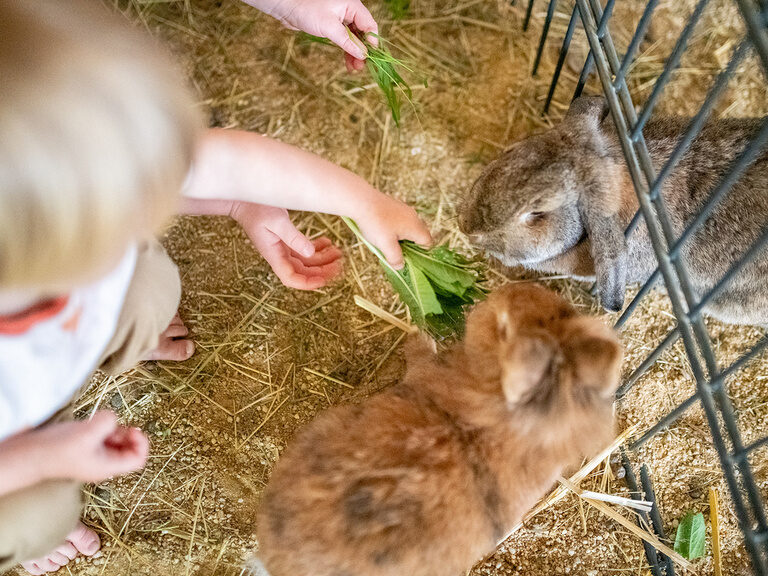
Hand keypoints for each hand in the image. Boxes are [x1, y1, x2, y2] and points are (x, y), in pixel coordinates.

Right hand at [37, 411, 148, 482]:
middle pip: (129, 450)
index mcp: (107, 467)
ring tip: (103, 423)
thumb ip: (107, 423)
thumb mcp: (87, 433)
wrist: (30, 454)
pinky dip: (104, 429)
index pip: (138, 460)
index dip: (141, 444)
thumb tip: (113, 419)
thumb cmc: (57, 450)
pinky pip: (104, 438)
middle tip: (119, 425)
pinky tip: (93, 424)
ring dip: (115, 431)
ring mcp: (94, 456)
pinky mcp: (85, 448)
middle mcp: (103, 464)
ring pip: (117, 443)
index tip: (133, 429)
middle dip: (128, 435)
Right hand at [231, 201, 342, 289]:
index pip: (290, 278)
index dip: (307, 283)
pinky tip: (327, 243)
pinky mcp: (286, 241)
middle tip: (339, 265)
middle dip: (322, 271)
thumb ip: (293, 237)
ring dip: (323, 260)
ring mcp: (283, 249)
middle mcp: (279, 255)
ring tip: (338, 253)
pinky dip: (317, 249)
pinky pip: (304, 251)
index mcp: (274, 255)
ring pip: (307, 262)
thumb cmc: (255, 209)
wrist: (243, 200)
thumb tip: (310, 252)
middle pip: (303, 272)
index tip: (323, 281)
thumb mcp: (276, 221)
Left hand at [250, 0, 377, 70]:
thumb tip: (362, 55)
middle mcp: (349, 11)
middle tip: (361, 67)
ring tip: (354, 69)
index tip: (370, 57)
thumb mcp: (329, 28)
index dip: (372, 41)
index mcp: (352, 6)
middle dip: (363, 50)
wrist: (287, 7)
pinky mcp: (333, 26)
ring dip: (355, 53)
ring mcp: (341, 19)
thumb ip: (348, 42)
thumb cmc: (307, 11)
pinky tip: (348, 63)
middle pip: (363, 33)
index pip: (370, 24)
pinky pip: (345, 39)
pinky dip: (346, 50)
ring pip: (354, 38)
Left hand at [354, 193, 432, 269]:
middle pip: (419, 234)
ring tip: (387, 242)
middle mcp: (413, 216)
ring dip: (401, 237)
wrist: (360, 201)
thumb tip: (400, 266)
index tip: (408, 258)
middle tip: (397, 252)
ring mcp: (404, 209)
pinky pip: (400, 220)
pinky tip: (380, 230)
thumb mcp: (386, 245)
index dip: (420, 253)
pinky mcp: (394, 205)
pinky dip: (394, 228)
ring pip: (408, 227)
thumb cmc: (375, 223)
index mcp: (415, 226)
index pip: (428, 242)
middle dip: (410, 245)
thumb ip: (395, 258)